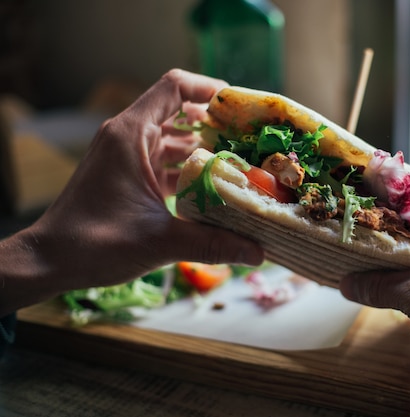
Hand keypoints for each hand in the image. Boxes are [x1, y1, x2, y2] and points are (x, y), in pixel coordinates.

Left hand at [1, 69, 262, 314]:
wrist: (51, 260)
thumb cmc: (94, 243)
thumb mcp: (161, 241)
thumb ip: (213, 244)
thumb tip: (257, 252)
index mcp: (130, 135)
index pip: (174, 87)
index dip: (209, 89)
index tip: (240, 106)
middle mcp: (127, 137)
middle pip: (177, 110)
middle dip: (215, 121)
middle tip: (249, 136)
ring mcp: (125, 155)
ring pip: (172, 137)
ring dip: (203, 145)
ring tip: (238, 159)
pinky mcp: (126, 174)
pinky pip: (163, 159)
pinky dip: (188, 167)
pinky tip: (212, 184)